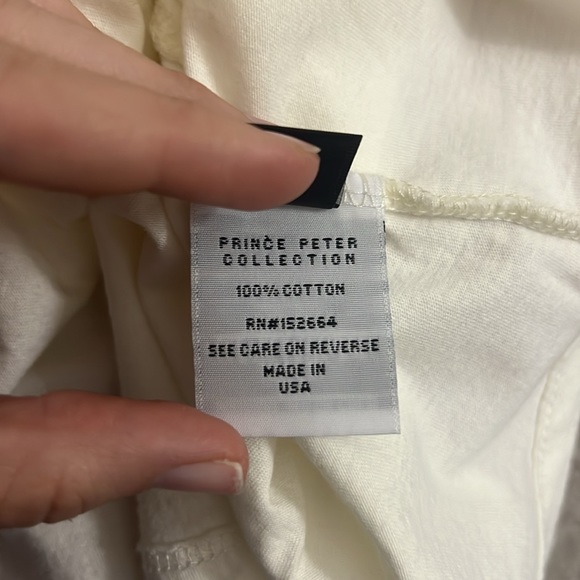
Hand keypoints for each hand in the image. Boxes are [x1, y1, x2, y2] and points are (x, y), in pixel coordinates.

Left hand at [0, 0, 319, 527]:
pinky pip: (12, 58)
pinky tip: (116, 136)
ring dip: (131, 87)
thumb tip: (211, 456)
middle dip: (173, 108)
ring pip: (30, 34)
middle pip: (47, 49)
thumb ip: (52, 460)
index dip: (182, 143)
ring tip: (207, 147)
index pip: (44, 110)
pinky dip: (76, 86)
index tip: (289, 168)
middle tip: (265, 162)